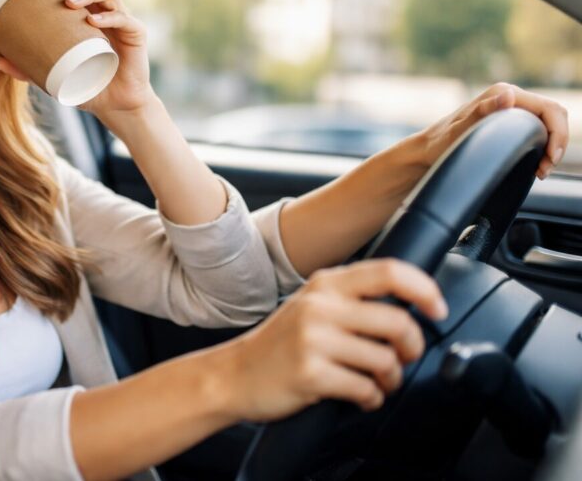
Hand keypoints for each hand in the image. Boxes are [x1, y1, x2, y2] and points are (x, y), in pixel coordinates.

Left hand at [0, 0, 155, 116]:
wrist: (115, 105)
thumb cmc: (86, 84)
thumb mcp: (52, 76)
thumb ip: (27, 67)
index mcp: (87, 11)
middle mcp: (104, 9)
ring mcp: (121, 19)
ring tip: (69, 2)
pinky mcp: (136, 34)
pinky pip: (123, 19)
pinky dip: (108, 17)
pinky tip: (92, 21)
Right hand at [218, 259, 447, 421]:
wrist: (234, 374)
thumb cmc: (281, 344)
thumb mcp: (312, 305)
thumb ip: (352, 299)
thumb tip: (411, 305)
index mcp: (325, 284)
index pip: (389, 272)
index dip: (424, 290)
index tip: (437, 309)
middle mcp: (320, 306)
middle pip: (397, 322)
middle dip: (412, 348)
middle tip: (404, 358)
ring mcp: (314, 339)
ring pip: (385, 360)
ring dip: (391, 379)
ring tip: (378, 382)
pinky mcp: (311, 373)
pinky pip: (366, 389)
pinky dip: (371, 398)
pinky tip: (360, 396)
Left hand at [415, 82, 568, 179]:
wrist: (426, 150)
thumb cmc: (440, 143)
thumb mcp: (459, 131)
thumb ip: (483, 112)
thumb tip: (508, 96)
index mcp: (501, 93)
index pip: (549, 109)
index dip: (558, 134)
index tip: (550, 159)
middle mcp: (508, 96)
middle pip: (553, 115)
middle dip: (557, 142)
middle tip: (545, 169)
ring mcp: (509, 107)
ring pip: (548, 123)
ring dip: (551, 145)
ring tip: (541, 170)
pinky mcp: (509, 120)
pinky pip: (537, 129)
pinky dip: (543, 146)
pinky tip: (535, 164)